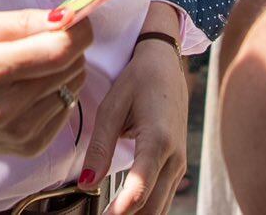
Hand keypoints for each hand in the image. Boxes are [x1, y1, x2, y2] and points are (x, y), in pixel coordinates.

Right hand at [0, 10, 93, 158]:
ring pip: (74, 86)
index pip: (58, 51)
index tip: (77, 19)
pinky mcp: (31, 147)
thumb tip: (66, 17)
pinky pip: (67, 108)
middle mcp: (8, 109)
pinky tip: (31, 90)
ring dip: (63, 70)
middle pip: (71, 67)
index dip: (78, 31)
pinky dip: (57, 93)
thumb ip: (24, 21)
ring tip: (34, 67)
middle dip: (68, 46)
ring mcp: (21, 133)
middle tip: (46, 40)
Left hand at [79, 36, 187, 213]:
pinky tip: (123, 210)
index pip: (141, 186)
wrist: (166, 64)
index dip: (121, 209)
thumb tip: (86, 184)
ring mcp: (180, 163)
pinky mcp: (177, 166)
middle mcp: (175, 157)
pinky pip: (163, 197)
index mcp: (158, 140)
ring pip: (160, 207)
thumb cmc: (137, 81)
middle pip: (152, 206)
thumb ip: (100, 148)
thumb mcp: (112, 107)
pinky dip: (145, 209)